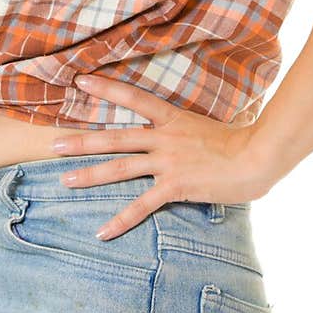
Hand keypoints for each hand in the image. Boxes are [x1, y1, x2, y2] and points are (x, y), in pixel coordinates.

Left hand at [50, 73, 275, 240]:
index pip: (134, 97)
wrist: (259, 157)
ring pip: (120, 168)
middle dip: (82, 140)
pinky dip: (120, 221)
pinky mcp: (175, 186)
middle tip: (53, 143)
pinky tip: (102, 232)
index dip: (106, 88)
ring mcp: (168, 162)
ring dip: (89, 174)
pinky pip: (141, 206)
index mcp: (174, 119)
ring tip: (64, 180)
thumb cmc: (245, 143)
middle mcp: (165, 138)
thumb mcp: (213, 128)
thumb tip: (192, 135)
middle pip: (115, 137)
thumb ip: (193, 131)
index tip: (81, 80)